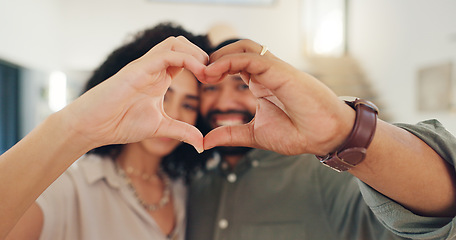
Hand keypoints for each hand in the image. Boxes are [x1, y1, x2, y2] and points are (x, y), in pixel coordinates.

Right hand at [61, 36, 207, 151]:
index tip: (215, 82)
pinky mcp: (137, 68)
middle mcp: (153, 68)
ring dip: (196, 54)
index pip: (185, 58)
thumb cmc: (119, 123)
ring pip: (175, 43)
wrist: (92, 127)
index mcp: (159, 77)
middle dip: (202, 55)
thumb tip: (201, 144)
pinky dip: (186, 59)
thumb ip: (182, 131)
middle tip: (213, 76)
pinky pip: (166, 54)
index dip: (203, 65)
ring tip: (207, 74)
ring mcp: (145, 66)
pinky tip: (198, 73)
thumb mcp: (160, 127)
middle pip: (182, 44)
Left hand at [201, 39, 354, 154]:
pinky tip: (215, 72)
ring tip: (204, 72)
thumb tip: (205, 142)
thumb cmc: (298, 133)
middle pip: (237, 50)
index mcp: (261, 83)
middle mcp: (266, 73)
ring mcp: (274, 70)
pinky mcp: (280, 71)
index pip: (235, 64)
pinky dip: (231, 61)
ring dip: (221, 56)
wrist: (325, 137)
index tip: (200, 80)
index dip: (215, 68)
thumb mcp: (254, 134)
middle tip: (198, 73)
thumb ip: (230, 134)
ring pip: (244, 47)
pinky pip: (252, 57)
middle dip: (214, 58)